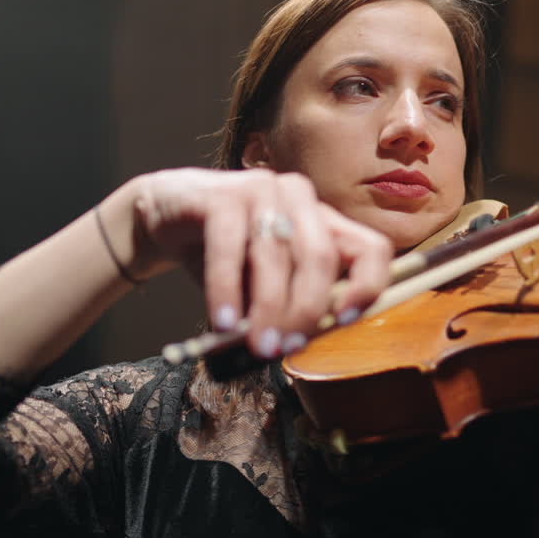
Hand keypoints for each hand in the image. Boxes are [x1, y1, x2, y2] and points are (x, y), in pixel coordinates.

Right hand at [118, 167, 392, 357]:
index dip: (367, 286)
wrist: (166, 216)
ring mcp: (264, 189)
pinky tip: (224, 321)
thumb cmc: (225, 255)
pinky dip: (227, 289)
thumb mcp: (264, 285)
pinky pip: (230, 247)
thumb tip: (296, 344)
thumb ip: (287, 304)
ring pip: (276, 256)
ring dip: (268, 307)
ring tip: (256, 345)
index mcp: (325, 221)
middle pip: (322, 258)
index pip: (372, 249)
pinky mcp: (224, 193)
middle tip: (284, 348)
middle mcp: (302, 200)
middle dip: (305, 310)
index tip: (344, 321)